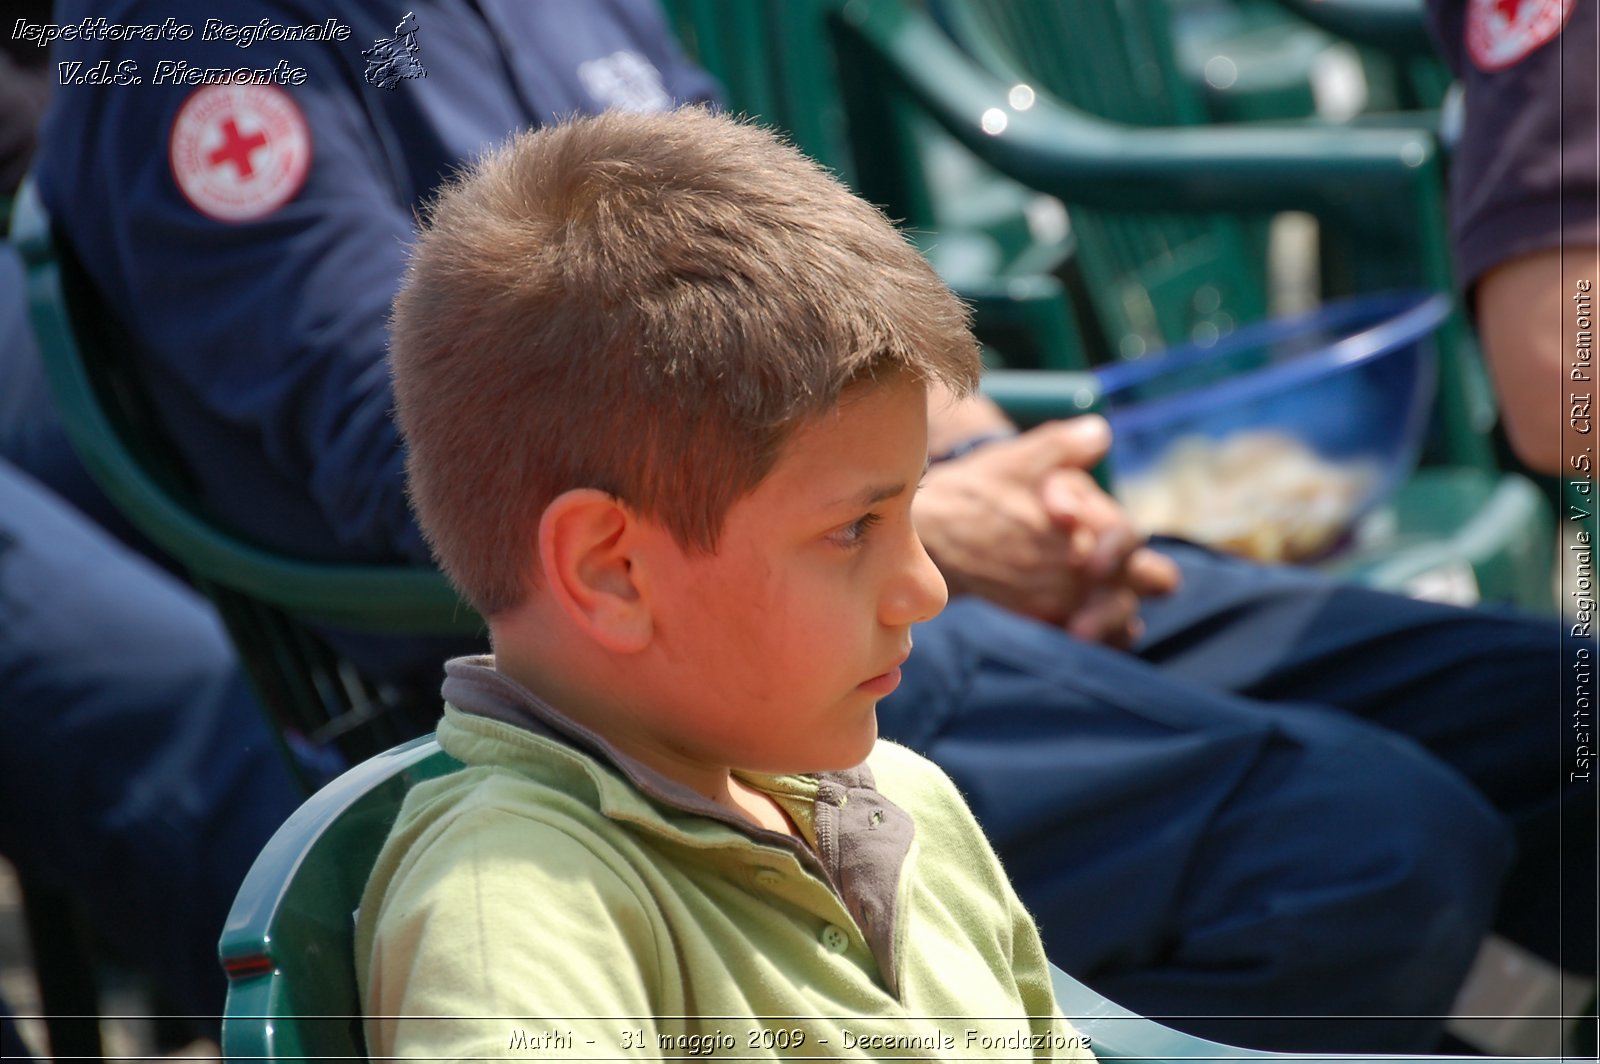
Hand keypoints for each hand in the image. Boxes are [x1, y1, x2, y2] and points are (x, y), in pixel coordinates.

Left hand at [913, 417, 1179, 646]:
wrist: (947, 524)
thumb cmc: (989, 487)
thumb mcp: (1016, 462)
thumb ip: (1058, 448)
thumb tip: (1097, 433)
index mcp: (1100, 518)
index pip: (1124, 535)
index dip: (1108, 540)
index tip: (1065, 532)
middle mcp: (1106, 559)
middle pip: (1150, 580)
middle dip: (1124, 593)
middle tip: (1089, 606)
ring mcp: (1089, 594)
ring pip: (1125, 617)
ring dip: (1106, 623)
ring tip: (1076, 632)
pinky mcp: (1067, 621)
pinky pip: (1098, 641)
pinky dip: (1090, 643)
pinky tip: (1062, 640)